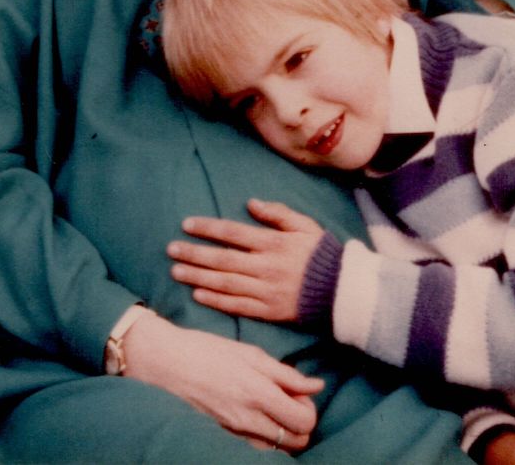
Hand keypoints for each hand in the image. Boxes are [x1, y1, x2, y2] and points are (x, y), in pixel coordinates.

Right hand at [121, 309, 321, 451]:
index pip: (304, 422)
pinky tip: (255, 416)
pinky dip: (263, 438)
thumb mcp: (251, 354)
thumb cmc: (208, 351)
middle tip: (289, 404)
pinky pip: (253, 447)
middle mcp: (247, 419)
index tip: (299, 395)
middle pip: (295, 441)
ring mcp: (233, 432)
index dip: (309, 410)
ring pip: (275, 449)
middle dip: (300, 425)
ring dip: (282, 433)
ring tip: (272, 410)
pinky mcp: (221, 436)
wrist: (165, 362)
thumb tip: (316, 386)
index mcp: (258, 393)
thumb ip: (286, 374)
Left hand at [169, 199, 323, 322]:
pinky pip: (237, 306)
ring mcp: (266, 290)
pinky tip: (198, 295)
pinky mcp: (269, 310)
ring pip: (225, 283)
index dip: (208, 228)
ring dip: (198, 277)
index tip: (187, 224)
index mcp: (274, 243)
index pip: (233, 233)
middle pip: (222, 259)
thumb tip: (251, 203)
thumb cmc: (323, 254)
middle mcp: (266, 267)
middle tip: (171, 249)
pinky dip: (216, 301)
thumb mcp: (306, 225)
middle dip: (194, 254)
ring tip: (176, 272)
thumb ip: (278, 214)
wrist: (342, 290)